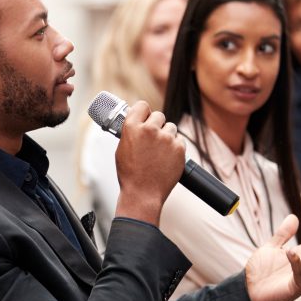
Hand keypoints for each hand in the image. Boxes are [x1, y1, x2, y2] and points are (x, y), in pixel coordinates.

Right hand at [113, 102, 185, 225]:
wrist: (143, 194)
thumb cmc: (130, 175)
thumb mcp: (121, 149)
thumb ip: (131, 132)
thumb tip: (137, 122)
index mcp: (132, 128)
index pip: (142, 105)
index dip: (144, 112)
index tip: (144, 117)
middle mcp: (149, 130)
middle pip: (158, 115)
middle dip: (156, 125)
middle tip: (152, 139)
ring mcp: (166, 138)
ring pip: (170, 127)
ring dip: (166, 136)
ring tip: (159, 152)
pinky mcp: (179, 148)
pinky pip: (179, 140)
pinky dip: (174, 147)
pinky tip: (166, 158)